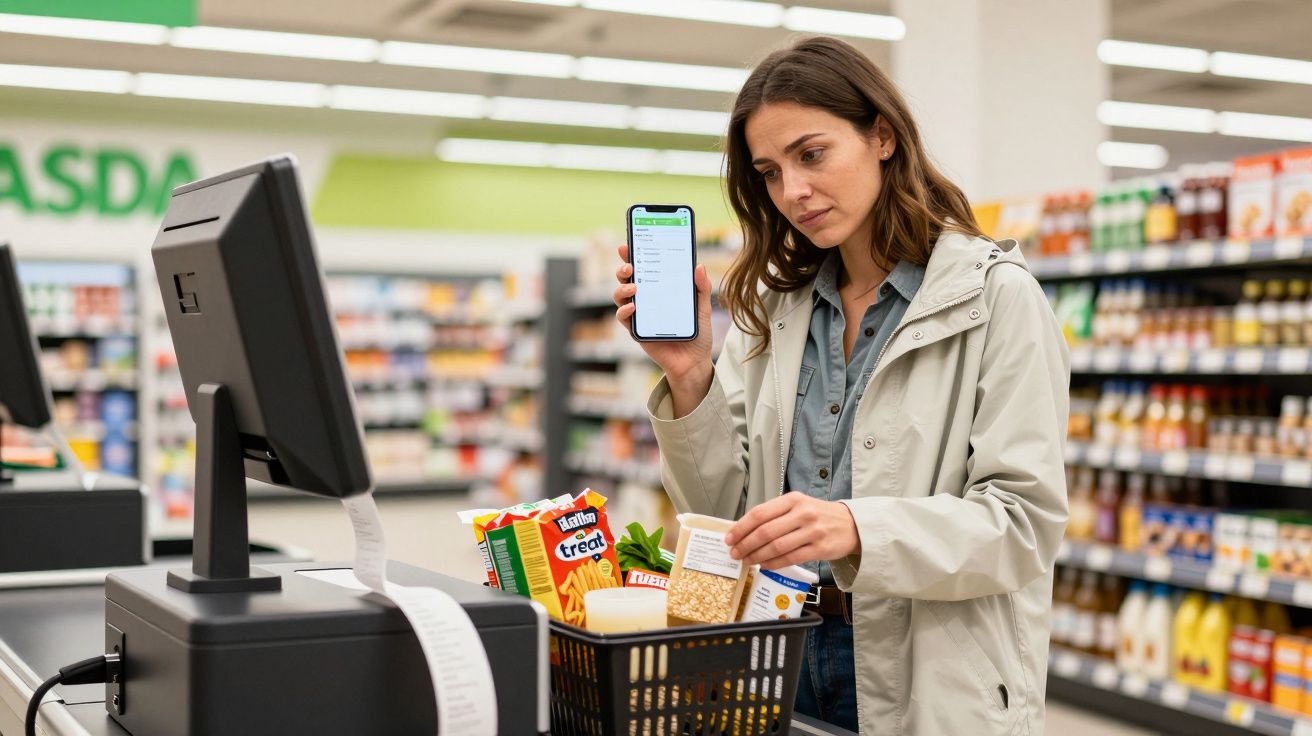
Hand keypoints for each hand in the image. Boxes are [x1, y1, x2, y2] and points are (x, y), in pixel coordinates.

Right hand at [613, 244, 713, 407]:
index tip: (627, 244)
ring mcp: (639, 315)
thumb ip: (701, 288)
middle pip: (627, 279)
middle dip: (623, 268)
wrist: (694, 362)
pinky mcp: (636, 331)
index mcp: (660, 289)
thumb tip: (698, 266)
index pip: (644, 268)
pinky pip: (624, 318)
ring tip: (633, 286)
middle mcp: (646, 299)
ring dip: (622, 288)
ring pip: (621, 296)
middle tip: (629, 265)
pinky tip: (633, 306)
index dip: (633, 255)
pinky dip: (624, 310)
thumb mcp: (702, 308)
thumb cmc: (697, 333)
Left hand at [724, 493, 860, 569]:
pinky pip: (790, 558)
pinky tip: (765, 565)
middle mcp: (802, 513)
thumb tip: (744, 530)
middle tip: (735, 553)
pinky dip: (774, 563)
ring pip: (776, 546)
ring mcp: (812, 531)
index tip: (730, 538)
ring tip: (747, 561)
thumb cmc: (819, 515)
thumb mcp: (798, 505)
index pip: (760, 513)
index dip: (741, 527)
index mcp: (793, 499)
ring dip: (757, 556)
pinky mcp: (820, 548)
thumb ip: (775, 514)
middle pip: (765, 531)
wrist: (852, 525)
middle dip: (745, 544)